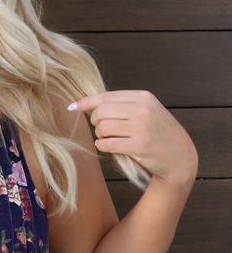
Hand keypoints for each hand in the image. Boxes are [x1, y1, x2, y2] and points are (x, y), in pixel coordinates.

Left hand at [67, 89, 197, 186]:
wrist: (180, 156)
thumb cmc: (158, 133)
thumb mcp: (148, 111)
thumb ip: (124, 105)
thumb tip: (91, 103)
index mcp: (144, 97)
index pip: (107, 96)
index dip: (86, 102)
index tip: (73, 106)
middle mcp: (143, 110)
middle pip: (101, 112)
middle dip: (95, 122)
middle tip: (101, 129)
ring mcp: (142, 128)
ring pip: (103, 127)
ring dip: (99, 135)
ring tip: (107, 138)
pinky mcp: (140, 147)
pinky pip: (108, 144)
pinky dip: (102, 146)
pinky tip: (108, 146)